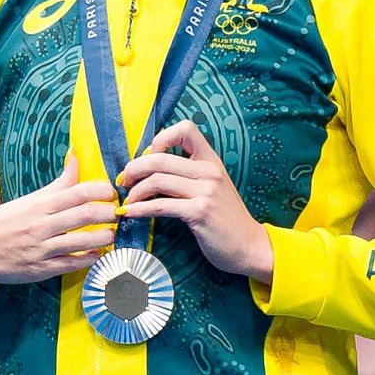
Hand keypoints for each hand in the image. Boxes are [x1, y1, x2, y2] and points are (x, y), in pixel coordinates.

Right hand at [0, 152, 117, 284]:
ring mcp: (41, 249)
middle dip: (108, 214)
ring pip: (83, 242)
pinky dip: (89, 259)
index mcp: (39, 204)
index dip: (101, 191)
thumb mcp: (29, 199)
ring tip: (112, 234)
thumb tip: (75, 156)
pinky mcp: (40, 270)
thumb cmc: (3, 220)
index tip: (111, 192)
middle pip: (85, 216)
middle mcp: (41, 225)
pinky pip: (72, 264)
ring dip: (104, 238)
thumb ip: (58, 183)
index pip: (77, 192)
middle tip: (118, 213)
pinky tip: (98, 253)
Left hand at [118, 121, 273, 280]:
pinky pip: (160, 205)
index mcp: (211, 160)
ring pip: (157, 180)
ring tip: (127, 201)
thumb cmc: (225, 218)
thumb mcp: (211, 187)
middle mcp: (209, 171)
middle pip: (159, 158)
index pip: (185, 128)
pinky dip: (140, 208)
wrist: (249, 246)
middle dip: (134, 168)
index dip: (161, 138)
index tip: (149, 156)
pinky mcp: (200, 212)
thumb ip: (188, 174)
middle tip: (124, 181)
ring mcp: (206, 191)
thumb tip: (149, 167)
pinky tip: (131, 213)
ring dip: (135, 191)